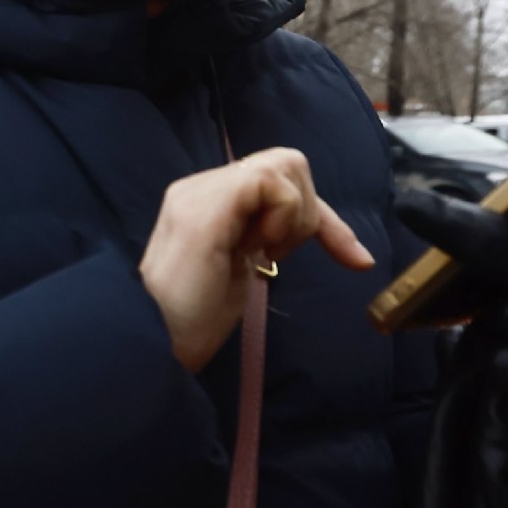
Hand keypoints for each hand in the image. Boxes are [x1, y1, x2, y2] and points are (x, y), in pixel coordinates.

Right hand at [141, 148, 374, 370]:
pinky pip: (270, 181)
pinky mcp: (207, 206)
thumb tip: (298, 227)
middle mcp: (200, 187)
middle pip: (286, 162)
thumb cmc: (189, 324)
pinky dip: (283, 216)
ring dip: (293, 215)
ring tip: (261, 253)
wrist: (150, 345)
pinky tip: (258, 249)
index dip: (321, 217)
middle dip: (306, 211)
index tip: (357, 261)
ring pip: (283, 165)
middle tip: (276, 256)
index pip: (276, 183)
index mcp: (207, 202)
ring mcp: (200, 192)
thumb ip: (256, 241)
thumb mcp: (237, 274)